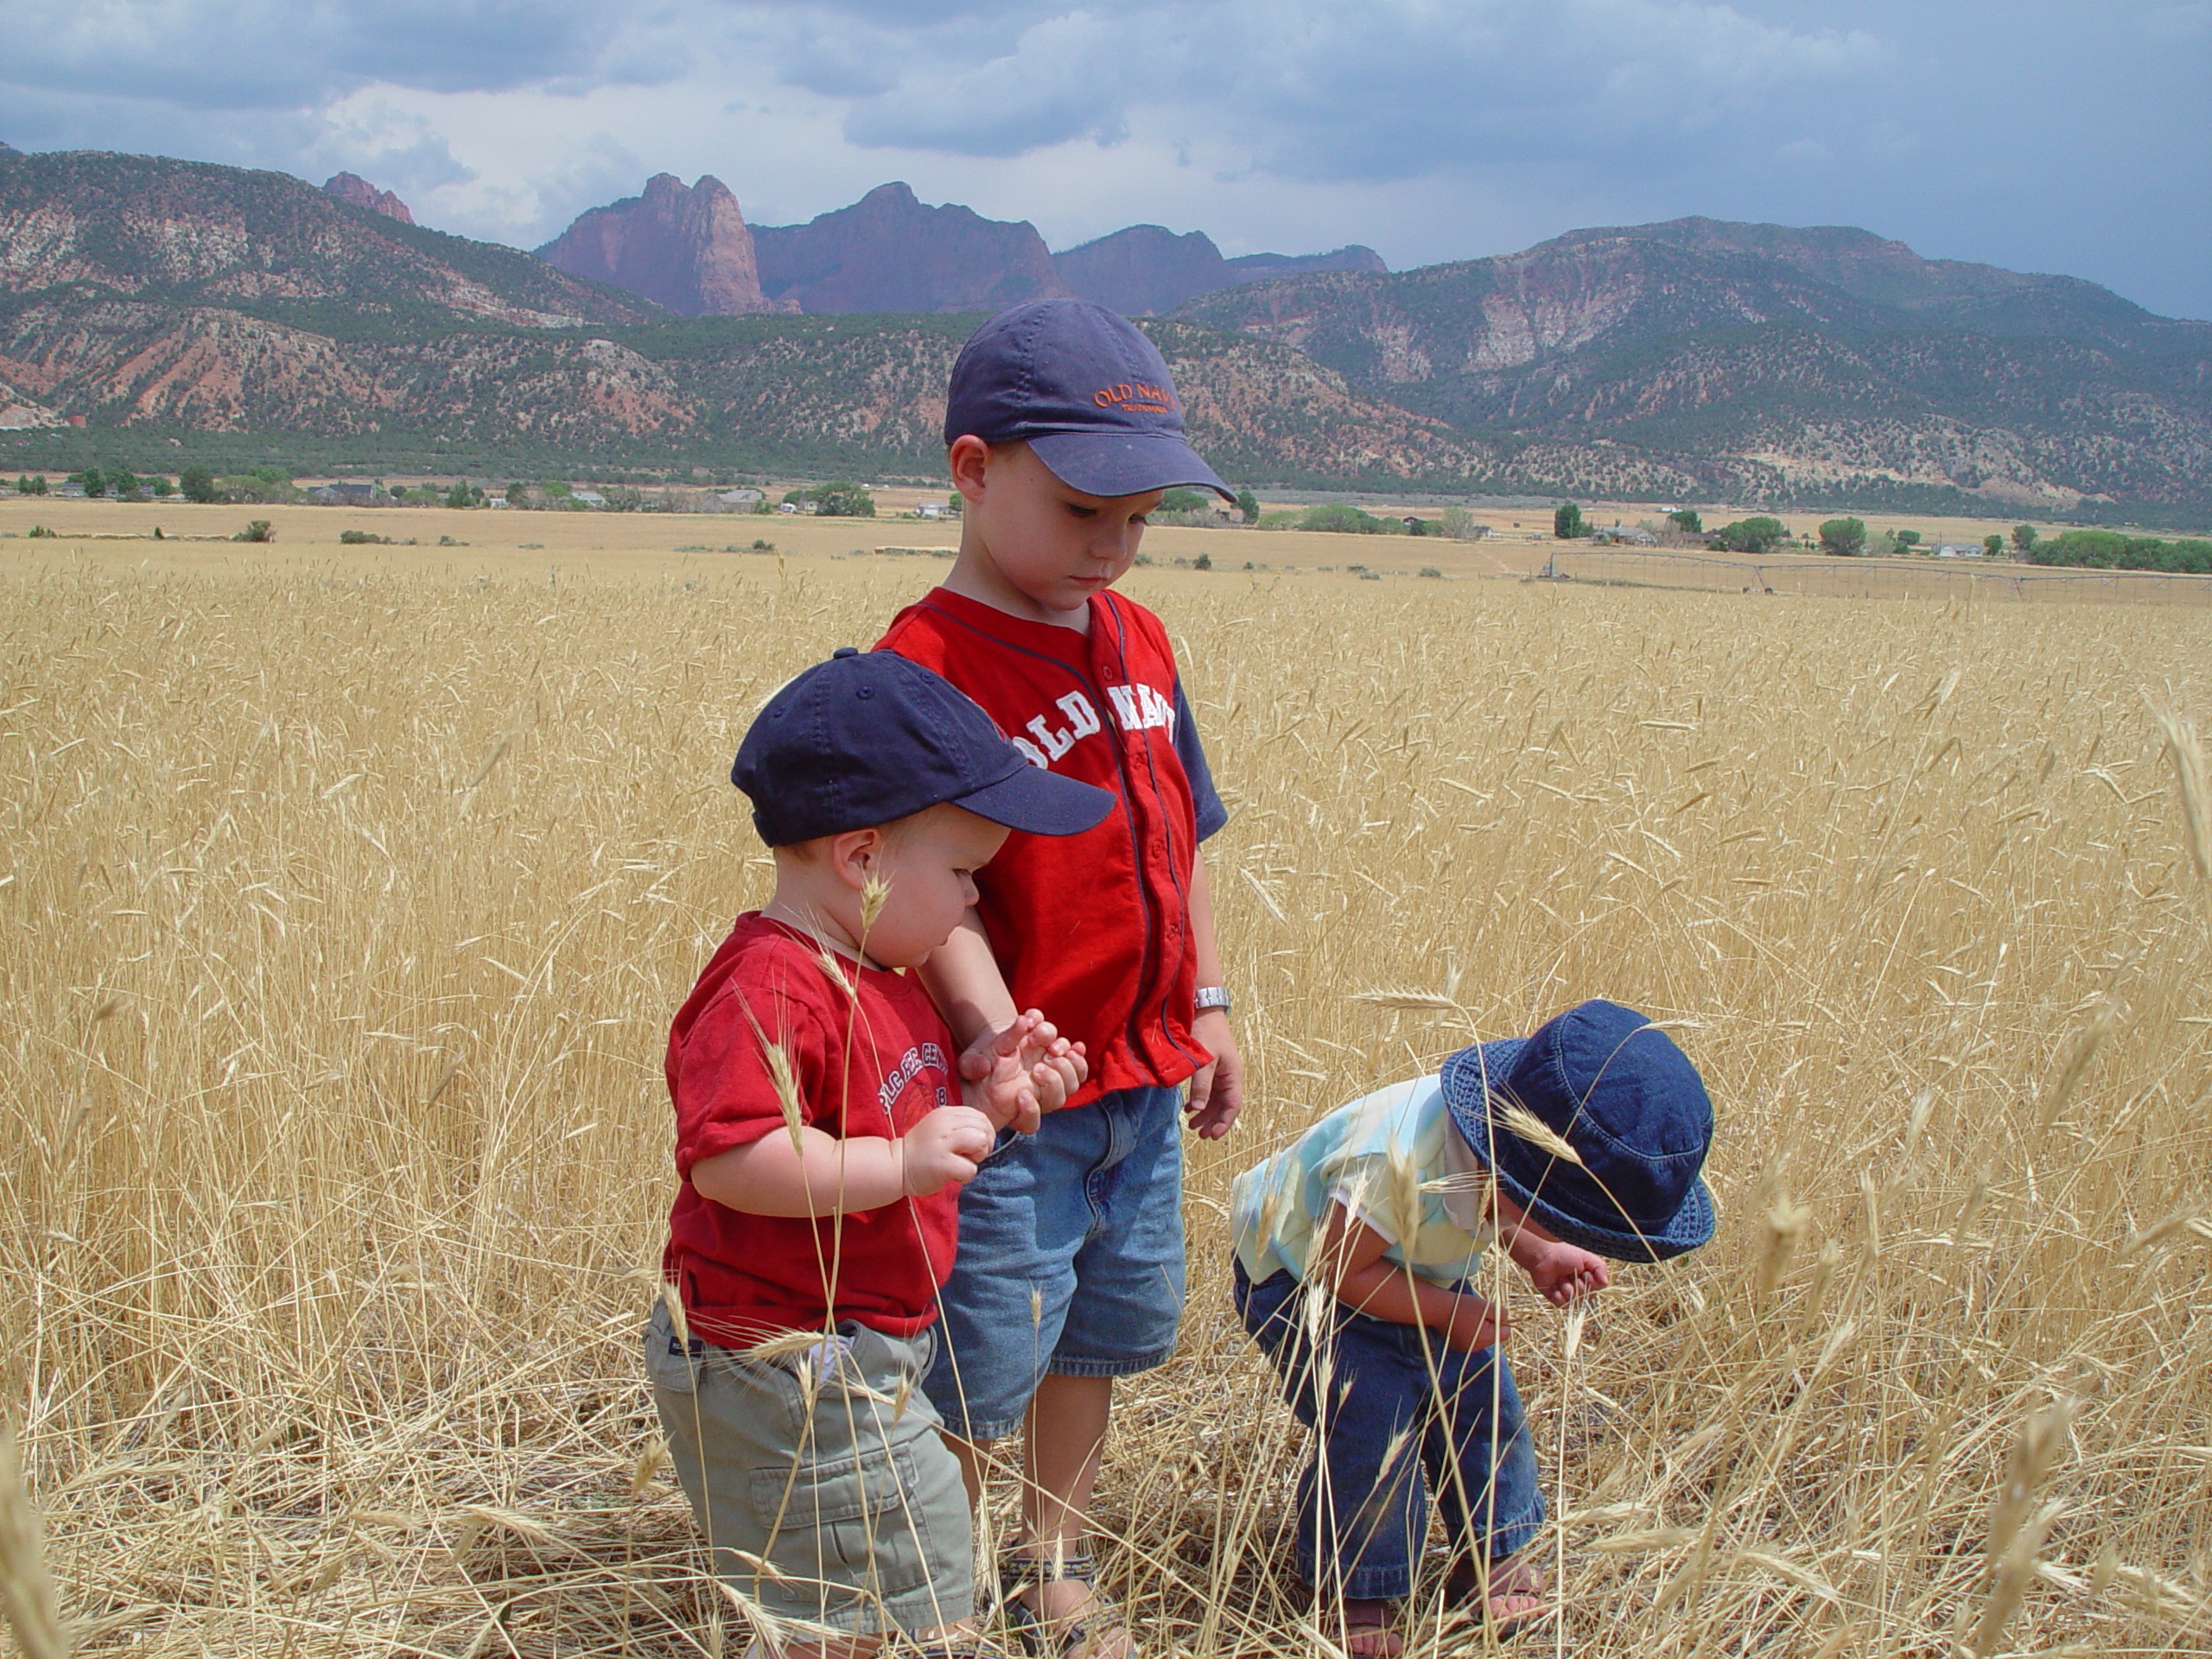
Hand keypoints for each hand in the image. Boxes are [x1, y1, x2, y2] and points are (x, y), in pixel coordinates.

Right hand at [898, 1106, 994, 1195]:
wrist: (896, 1166)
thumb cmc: (923, 1150)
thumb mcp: (940, 1129)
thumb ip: (961, 1126)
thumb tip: (987, 1133)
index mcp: (945, 1113)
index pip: (980, 1117)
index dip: (985, 1133)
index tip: (974, 1146)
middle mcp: (944, 1124)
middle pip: (983, 1128)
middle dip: (984, 1145)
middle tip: (969, 1156)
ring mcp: (942, 1143)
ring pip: (980, 1142)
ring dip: (978, 1157)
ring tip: (962, 1163)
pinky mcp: (941, 1164)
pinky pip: (970, 1169)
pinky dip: (966, 1176)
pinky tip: (953, 1176)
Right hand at [958, 1010, 1086, 1132]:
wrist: (996, 1042)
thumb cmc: (981, 1058)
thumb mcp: (970, 1061)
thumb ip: (972, 1065)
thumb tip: (983, 1066)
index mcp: (1013, 1106)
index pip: (1029, 1122)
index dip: (1030, 1112)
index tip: (1021, 1094)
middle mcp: (1036, 1097)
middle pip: (1056, 1100)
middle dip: (1052, 1082)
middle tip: (1037, 1067)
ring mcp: (1051, 1081)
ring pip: (1070, 1083)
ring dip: (1065, 1065)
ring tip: (1052, 1048)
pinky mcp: (1060, 1064)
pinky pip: (1078, 1067)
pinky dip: (1078, 1057)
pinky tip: (1075, 1047)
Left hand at [1184, 1008, 1241, 1138]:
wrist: (1203, 1008)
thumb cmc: (1206, 1032)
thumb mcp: (1204, 1060)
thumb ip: (1201, 1084)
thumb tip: (1199, 1108)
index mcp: (1232, 1075)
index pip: (1232, 1105)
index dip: (1223, 1122)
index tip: (1212, 1135)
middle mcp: (1229, 1075)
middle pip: (1223, 1105)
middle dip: (1212, 1120)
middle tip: (1199, 1134)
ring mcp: (1220, 1070)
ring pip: (1215, 1098)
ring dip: (1205, 1112)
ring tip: (1191, 1124)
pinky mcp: (1210, 1066)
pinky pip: (1208, 1089)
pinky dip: (1199, 1100)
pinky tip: (1188, 1107)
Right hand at [1440, 1289, 1505, 1352]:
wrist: (1439, 1309)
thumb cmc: (1463, 1306)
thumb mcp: (1486, 1306)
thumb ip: (1501, 1313)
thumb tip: (1506, 1319)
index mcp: (1485, 1339)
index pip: (1504, 1333)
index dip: (1501, 1321)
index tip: (1491, 1312)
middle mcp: (1476, 1348)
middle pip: (1492, 1336)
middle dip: (1490, 1325)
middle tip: (1478, 1313)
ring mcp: (1466, 1348)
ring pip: (1481, 1337)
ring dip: (1479, 1328)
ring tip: (1468, 1316)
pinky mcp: (1457, 1346)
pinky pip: (1470, 1339)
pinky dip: (1469, 1331)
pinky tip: (1461, 1322)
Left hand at [1523, 1240, 1609, 1306]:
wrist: (1543, 1257)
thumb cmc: (1564, 1255)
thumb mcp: (1586, 1257)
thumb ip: (1600, 1267)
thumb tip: (1606, 1283)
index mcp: (1589, 1279)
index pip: (1598, 1288)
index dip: (1592, 1282)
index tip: (1585, 1272)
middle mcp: (1580, 1288)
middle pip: (1588, 1297)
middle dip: (1579, 1285)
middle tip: (1570, 1274)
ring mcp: (1569, 1295)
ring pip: (1575, 1301)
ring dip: (1567, 1288)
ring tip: (1560, 1278)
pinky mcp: (1557, 1300)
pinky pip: (1563, 1305)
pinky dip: (1559, 1295)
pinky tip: (1554, 1286)